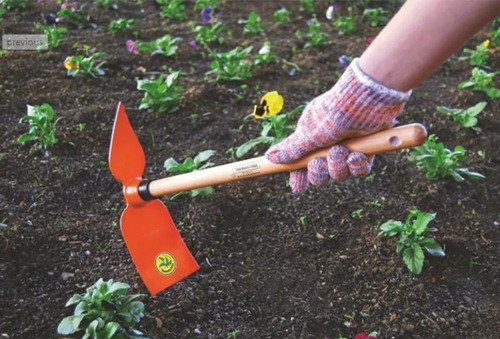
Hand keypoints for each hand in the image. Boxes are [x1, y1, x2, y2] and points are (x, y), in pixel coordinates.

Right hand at [265, 58, 410, 192]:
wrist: (366, 101)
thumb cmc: (333, 113)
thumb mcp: (309, 133)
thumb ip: (292, 149)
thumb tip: (270, 157)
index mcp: (311, 138)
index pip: (301, 162)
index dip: (299, 176)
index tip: (298, 187)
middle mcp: (328, 144)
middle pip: (319, 173)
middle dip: (319, 171)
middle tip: (320, 161)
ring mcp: (347, 148)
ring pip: (339, 174)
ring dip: (338, 166)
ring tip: (341, 151)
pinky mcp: (366, 150)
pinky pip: (359, 170)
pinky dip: (357, 166)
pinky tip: (356, 155)